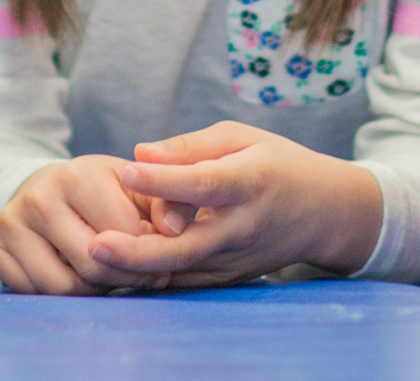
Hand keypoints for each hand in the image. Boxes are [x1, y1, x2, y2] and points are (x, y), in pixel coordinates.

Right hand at [0, 155, 171, 294]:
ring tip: (107, 276)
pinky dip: (60, 294)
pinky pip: (34, 293)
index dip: (149, 256)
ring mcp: (10, 222)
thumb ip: (166, 205)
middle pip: (93, 266)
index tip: (158, 258)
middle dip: (123, 278)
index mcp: (78, 176)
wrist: (48, 189)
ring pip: (62, 287)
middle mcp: (38, 197)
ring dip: (93, 291)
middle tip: (137, 276)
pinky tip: (75, 275)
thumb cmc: (104, 192)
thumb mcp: (137, 189)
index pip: (124, 237)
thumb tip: (173, 231)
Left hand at [85, 121, 381, 289]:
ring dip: (137, 268)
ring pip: (181, 271)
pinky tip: (117, 267)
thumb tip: (140, 153)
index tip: (126, 170)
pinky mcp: (231, 277)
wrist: (327, 213)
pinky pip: (186, 281)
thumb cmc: (279, 165)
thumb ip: (189, 147)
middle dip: (138, 251)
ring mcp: (237, 259)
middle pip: (186, 247)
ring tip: (92, 257)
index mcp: (249, 182)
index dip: (164, 179)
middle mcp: (243, 227)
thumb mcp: (241, 139)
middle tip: (95, 245)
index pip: (202, 183)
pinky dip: (152, 276)